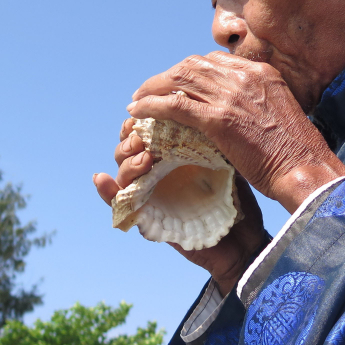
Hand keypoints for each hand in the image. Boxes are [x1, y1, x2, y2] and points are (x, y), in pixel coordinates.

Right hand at [93, 118, 267, 295]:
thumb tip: (201, 105)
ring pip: (123, 171)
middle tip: (146, 138)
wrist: (244, 239)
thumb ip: (211, 137)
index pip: (148, 130)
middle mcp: (158, 172)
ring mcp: (151, 195)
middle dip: (132, 138)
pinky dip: (107, 192)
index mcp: (174, 155)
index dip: (144, 119)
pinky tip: (100, 178)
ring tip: (144, 158)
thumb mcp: (227, 161)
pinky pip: (120, 205)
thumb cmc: (237, 198)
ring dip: (127, 161)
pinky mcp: (147, 219)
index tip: (154, 110)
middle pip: (129, 147)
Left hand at [126, 52, 344, 212]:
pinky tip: (138, 111)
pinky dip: (152, 106)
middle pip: (192, 65)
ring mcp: (230, 95)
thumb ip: (257, 103)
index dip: (189, 70)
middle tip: (149, 90)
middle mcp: (244, 76)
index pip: (214, 60)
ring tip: (138, 100)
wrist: (306, 168)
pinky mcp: (218, 118)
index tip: (176, 82)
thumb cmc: (297, 153)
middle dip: (166, 77)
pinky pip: (175, 105)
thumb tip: (239, 111)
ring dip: (153, 88)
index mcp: (261, 72)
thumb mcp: (279, 113)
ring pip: (179, 80)